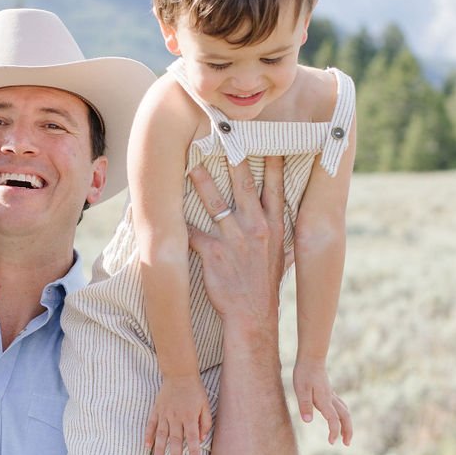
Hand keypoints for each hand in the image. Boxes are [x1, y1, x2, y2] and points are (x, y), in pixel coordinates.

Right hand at [147, 374, 211, 454]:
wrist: (179, 374)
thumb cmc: (195, 391)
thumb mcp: (205, 405)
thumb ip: (205, 423)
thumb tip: (202, 438)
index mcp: (190, 416)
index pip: (193, 438)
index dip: (194, 451)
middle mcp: (176, 417)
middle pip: (176, 440)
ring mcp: (164, 414)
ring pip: (162, 435)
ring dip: (160, 450)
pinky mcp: (156, 410)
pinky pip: (151, 425)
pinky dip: (148, 436)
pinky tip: (147, 446)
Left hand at [187, 157, 284, 333]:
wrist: (252, 316)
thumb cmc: (263, 287)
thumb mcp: (280, 257)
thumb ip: (280, 235)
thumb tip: (285, 221)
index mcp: (274, 228)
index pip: (275, 188)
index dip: (272, 163)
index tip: (268, 140)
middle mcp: (256, 229)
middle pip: (244, 187)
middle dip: (235, 160)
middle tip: (227, 137)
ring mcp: (234, 240)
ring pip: (216, 203)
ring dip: (203, 183)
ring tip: (192, 165)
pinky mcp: (212, 254)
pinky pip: (193, 232)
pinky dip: (182, 222)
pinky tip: (170, 208)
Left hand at [293, 359, 351, 444]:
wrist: (311, 358)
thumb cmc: (304, 373)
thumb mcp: (300, 389)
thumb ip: (305, 405)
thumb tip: (308, 421)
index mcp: (325, 400)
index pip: (333, 419)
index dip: (334, 432)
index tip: (331, 442)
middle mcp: (331, 399)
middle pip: (345, 417)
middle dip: (348, 431)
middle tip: (347, 444)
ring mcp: (331, 395)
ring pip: (345, 412)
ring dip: (347, 424)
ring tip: (346, 436)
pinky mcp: (329, 392)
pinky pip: (341, 406)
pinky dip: (343, 415)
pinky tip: (339, 418)